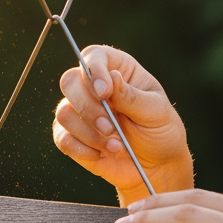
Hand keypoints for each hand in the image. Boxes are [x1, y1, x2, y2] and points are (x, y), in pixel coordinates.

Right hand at [53, 45, 192, 202]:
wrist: (156, 166)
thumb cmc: (160, 131)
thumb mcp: (156, 112)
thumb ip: (133, 97)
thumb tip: (112, 78)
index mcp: (117, 70)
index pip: (94, 56)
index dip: (93, 69)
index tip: (104, 91)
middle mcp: (93, 87)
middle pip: (69, 81)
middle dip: (88, 107)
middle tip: (110, 127)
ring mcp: (80, 111)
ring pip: (63, 113)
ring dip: (89, 133)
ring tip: (116, 146)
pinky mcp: (72, 136)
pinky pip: (62, 138)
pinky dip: (82, 149)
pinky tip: (102, 154)